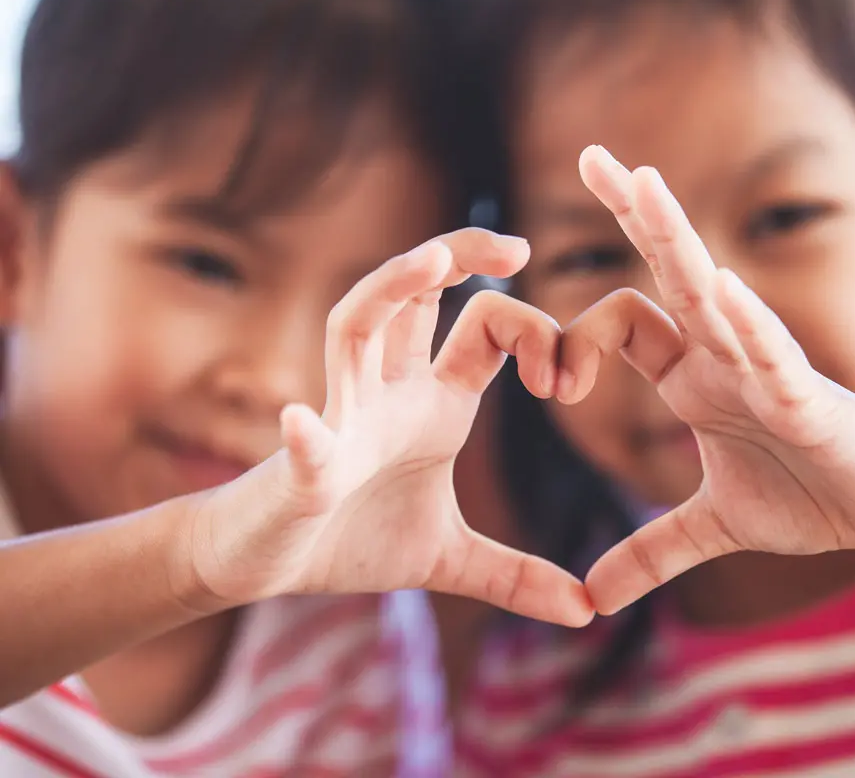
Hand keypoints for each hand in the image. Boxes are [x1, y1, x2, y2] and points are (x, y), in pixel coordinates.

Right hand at [183, 229, 593, 627]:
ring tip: (431, 262)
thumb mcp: (449, 558)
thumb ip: (516, 575)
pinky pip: (303, 445)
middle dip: (458, 255)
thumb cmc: (349, 539)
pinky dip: (305, 438)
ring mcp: (341, 419)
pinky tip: (304, 426)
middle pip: (416, 296)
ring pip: (357, 329)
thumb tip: (587, 610)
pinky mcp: (300, 470)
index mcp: (431, 404)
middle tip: (518, 245)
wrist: (265, 563)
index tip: (567, 382)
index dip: (531, 334)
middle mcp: (387, 393)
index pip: (484, 330)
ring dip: (387, 294)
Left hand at [566, 147, 854, 614]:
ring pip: (714, 292)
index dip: (575, 343)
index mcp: (695, 376)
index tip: (551, 388)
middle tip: (592, 154)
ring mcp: (767, 369)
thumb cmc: (813, 499)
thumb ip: (653, 550)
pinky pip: (773, 356)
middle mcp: (726, 356)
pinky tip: (726, 290)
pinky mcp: (810, 398)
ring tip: (641, 181)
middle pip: (670, 272)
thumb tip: (593, 597)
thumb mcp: (715, 529)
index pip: (625, 322)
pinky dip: (750, 326)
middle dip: (633, 213)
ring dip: (676, 239)